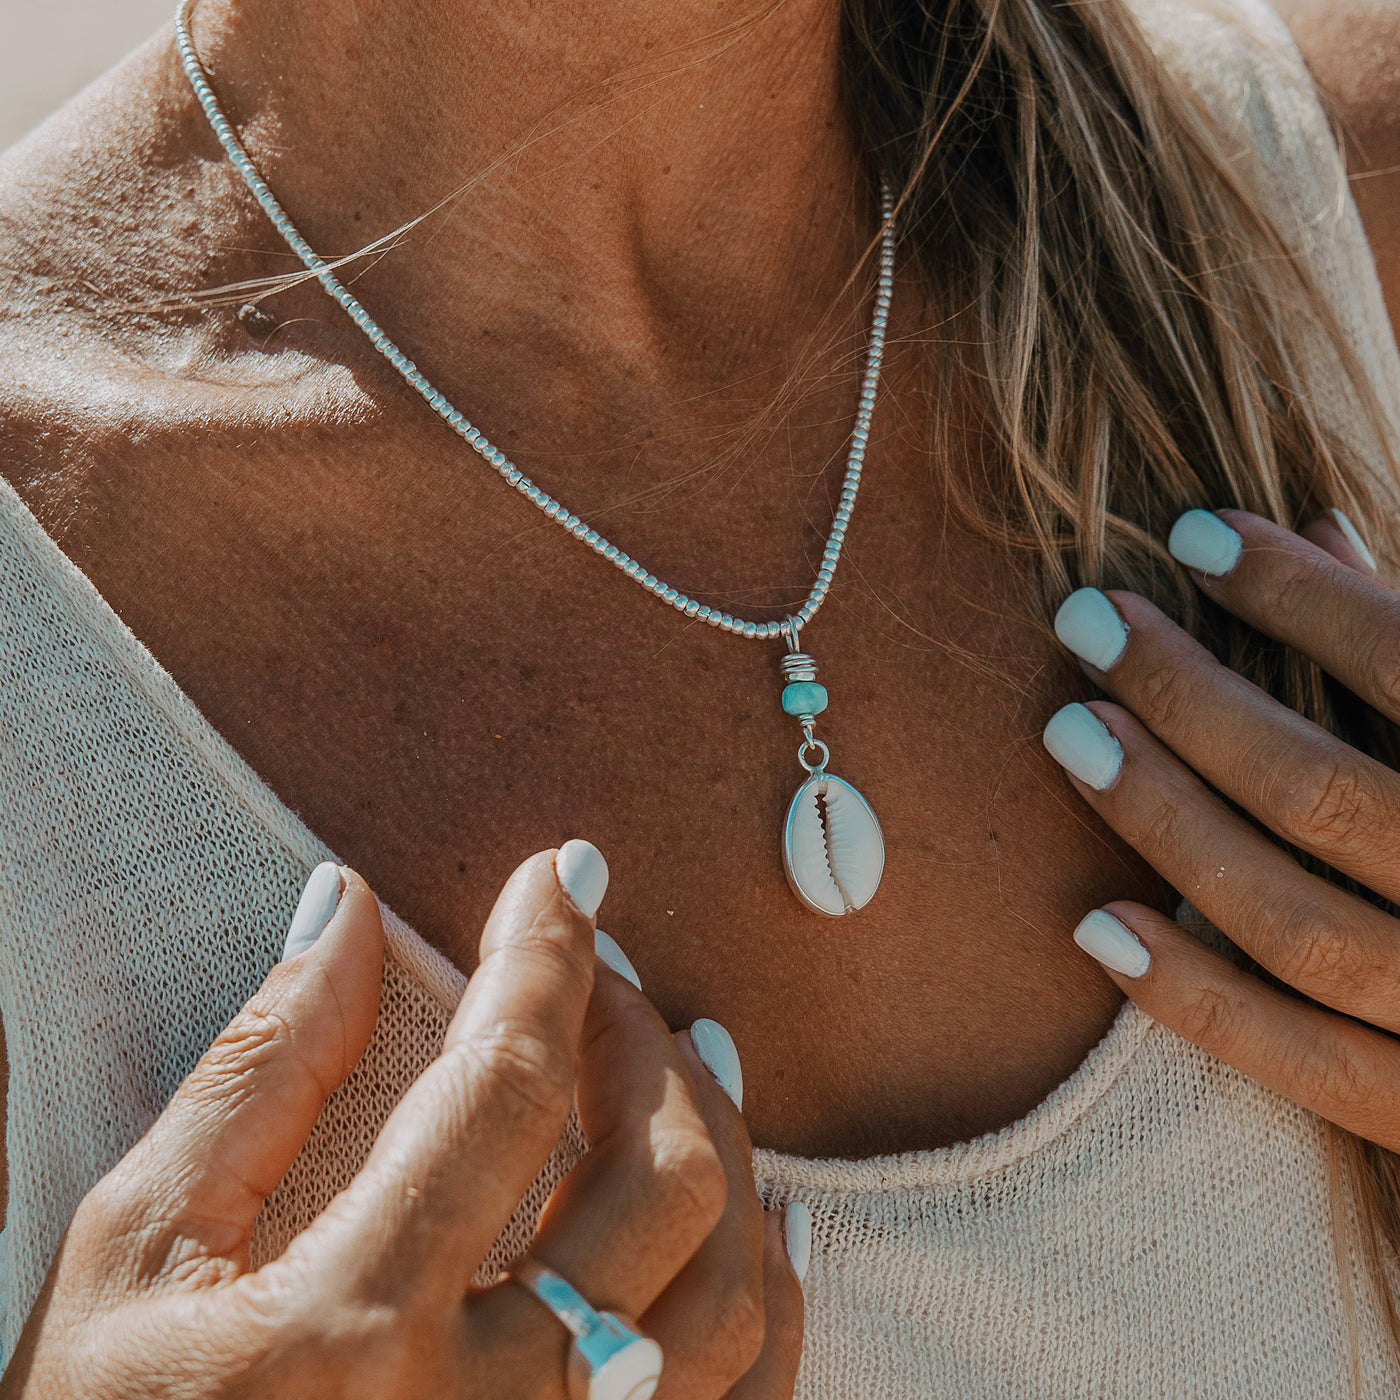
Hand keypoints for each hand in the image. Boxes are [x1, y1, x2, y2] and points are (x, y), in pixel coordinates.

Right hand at [0, 846, 804, 1398]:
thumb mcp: (133, 1252)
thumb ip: (258, 1073)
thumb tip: (350, 909)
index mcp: (351, 1332)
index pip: (507, 1086)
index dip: (545, 955)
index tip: (559, 877)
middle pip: (656, 1181)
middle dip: (643, 1039)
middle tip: (601, 973)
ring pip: (726, 1294)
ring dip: (722, 1144)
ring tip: (690, 1049)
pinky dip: (768, 1290)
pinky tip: (754, 1206)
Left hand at [1044, 507, 1399, 1150]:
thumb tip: (1319, 525)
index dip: (1301, 594)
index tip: (1195, 535)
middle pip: (1322, 793)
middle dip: (1189, 698)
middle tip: (1086, 620)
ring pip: (1295, 922)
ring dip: (1164, 823)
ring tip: (1068, 733)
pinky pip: (1306, 1063)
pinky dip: (1196, 997)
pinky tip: (1093, 923)